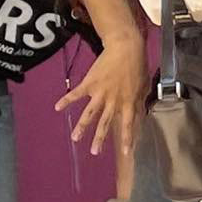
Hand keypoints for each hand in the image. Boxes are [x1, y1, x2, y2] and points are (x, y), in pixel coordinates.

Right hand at [55, 37, 147, 156]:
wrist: (126, 48)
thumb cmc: (138, 66)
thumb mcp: (144, 86)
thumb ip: (139, 101)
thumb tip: (140, 113)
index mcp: (129, 102)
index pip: (129, 124)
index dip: (128, 139)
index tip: (126, 153)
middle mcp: (114, 101)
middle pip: (106, 123)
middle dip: (99, 138)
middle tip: (94, 152)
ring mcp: (101, 93)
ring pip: (90, 113)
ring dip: (82, 126)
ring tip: (74, 138)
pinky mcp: (90, 83)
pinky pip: (76, 94)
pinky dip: (66, 100)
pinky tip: (57, 107)